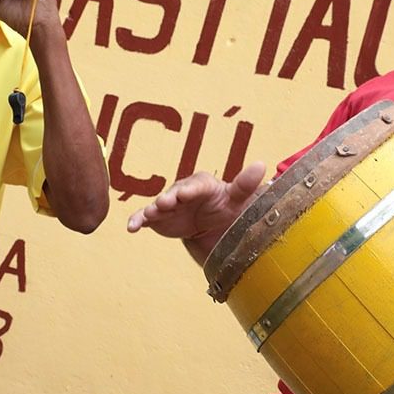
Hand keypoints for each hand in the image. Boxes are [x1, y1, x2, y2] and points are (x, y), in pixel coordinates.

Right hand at [128, 162, 266, 244]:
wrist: (212, 224)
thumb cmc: (226, 207)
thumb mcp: (236, 198)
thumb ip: (245, 184)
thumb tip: (261, 165)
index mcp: (202, 184)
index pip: (196, 185)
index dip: (190, 190)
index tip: (186, 194)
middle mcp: (182, 191)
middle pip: (173, 194)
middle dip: (169, 198)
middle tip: (165, 203)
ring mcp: (168, 204)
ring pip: (158, 206)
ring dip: (153, 210)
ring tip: (149, 215)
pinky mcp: (158, 218)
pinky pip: (145, 218)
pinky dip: (137, 221)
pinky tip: (131, 227)